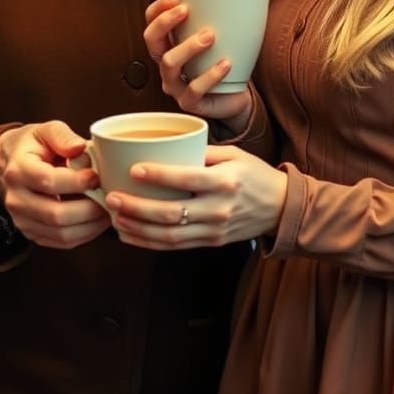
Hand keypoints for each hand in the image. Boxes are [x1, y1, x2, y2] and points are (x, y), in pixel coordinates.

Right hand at [0, 121, 110, 249]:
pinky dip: (84, 234)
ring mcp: (22, 220)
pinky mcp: (32, 233)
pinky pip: (61, 242)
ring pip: (60, 233)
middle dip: (89, 209)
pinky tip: (97, 220)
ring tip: (108, 210)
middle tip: (109, 197)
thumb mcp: (47, 130)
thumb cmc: (34, 145)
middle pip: (55, 214)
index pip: (48, 182)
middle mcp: (16, 199)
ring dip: (90, 225)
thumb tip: (80, 148)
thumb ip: (63, 136)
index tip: (96, 176)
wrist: (11, 164)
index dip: (76, 182)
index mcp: (18, 170)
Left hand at [104, 144, 287, 250]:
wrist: (281, 207)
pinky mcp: (211, 242)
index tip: (134, 169)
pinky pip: (176, 246)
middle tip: (112, 197)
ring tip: (115, 217)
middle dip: (138, 207)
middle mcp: (219, 208)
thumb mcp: (234, 154)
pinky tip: (130, 234)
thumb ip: (202, 152)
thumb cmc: (254, 175)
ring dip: (138, 228)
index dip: (159, 175)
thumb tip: (166, 147)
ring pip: (170, 235)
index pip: (188, 179)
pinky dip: (150, 242)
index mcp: (225, 181)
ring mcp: (214, 230)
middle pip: (172, 213)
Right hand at [144, 0, 252, 133]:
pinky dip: (210, 75)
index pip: (151, 23)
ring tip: (210, 36)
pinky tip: (225, 63)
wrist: (236, 96)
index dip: (158, 9)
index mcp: (169, 46)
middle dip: (165, 23)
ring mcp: (175, 86)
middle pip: (151, 41)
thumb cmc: (221, 61)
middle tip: (186, 11)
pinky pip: (193, 90)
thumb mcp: (216, 34)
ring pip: (170, 64)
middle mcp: (166, 65)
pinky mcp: (190, 103)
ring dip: (188, 46)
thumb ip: (206, 12)